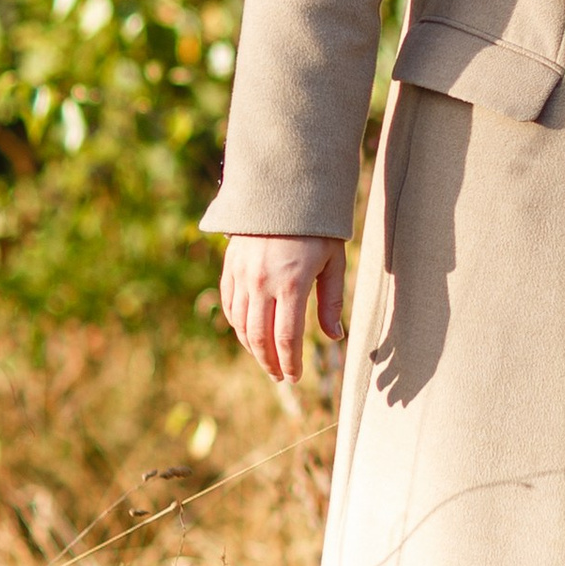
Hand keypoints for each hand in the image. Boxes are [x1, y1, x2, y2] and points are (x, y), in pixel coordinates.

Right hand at [221, 234, 345, 383]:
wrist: (284, 188)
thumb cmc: (318, 226)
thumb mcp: (333, 261)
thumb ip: (330, 302)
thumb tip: (335, 336)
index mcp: (291, 284)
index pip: (287, 338)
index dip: (290, 362)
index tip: (295, 376)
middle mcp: (262, 283)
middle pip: (259, 337)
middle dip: (270, 362)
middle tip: (280, 376)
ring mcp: (242, 275)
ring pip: (241, 324)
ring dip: (252, 347)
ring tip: (266, 359)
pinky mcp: (231, 266)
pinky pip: (229, 304)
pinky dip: (237, 324)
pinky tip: (248, 333)